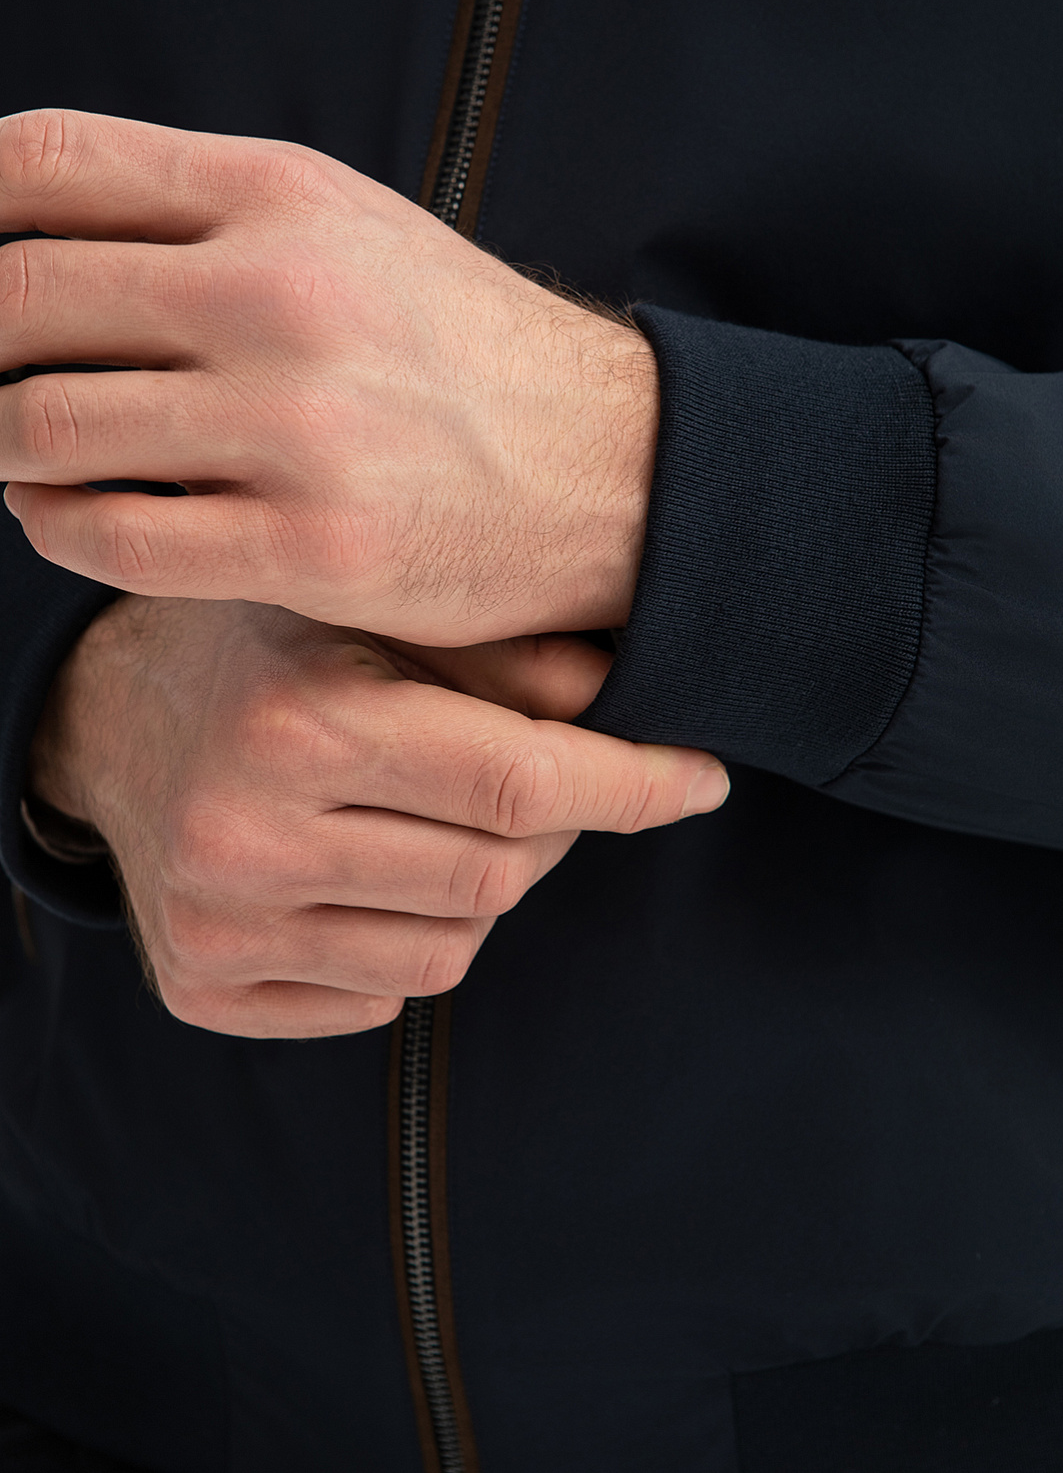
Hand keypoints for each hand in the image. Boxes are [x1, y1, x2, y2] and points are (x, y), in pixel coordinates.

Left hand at [0, 109, 657, 644]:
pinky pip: (112, 538)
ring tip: (24, 453)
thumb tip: (36, 237)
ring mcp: (296, 427)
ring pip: (46, 428)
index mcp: (283, 199)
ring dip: (6, 446)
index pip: (49, 165)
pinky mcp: (310, 545)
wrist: (608, 467)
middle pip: (20, 299)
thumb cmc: (462, 355)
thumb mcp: (350, 233)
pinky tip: (67, 516)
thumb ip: (205, 219)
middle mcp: (282, 297)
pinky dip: (58, 528)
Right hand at [29, 596, 728, 1037]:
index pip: (520, 782)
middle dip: (551, 829)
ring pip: (452, 953)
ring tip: (433, 821)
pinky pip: (380, 998)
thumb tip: (628, 692)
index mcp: (300, 723)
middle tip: (537, 778)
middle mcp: (248, 836)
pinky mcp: (201, 989)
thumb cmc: (270, 650)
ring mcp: (219, 927)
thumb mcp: (374, 612)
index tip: (702, 779)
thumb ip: (504, 653)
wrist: (111, 716)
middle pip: (499, 876)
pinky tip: (370, 874)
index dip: (635, 785)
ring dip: (481, 891)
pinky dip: (407, 942)